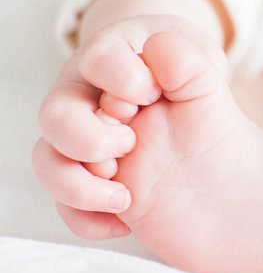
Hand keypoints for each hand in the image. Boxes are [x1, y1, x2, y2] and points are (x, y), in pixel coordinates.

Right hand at [33, 14, 224, 238]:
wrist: (205, 125)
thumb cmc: (195, 84)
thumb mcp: (203, 66)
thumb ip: (190, 60)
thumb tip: (160, 52)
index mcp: (115, 60)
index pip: (100, 60)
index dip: (126, 79)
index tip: (157, 95)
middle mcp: (85, 99)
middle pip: (55, 116)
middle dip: (92, 137)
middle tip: (132, 143)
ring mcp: (83, 142)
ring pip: (48, 163)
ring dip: (80, 185)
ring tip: (127, 196)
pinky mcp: (90, 181)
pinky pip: (66, 207)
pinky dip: (90, 219)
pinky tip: (127, 220)